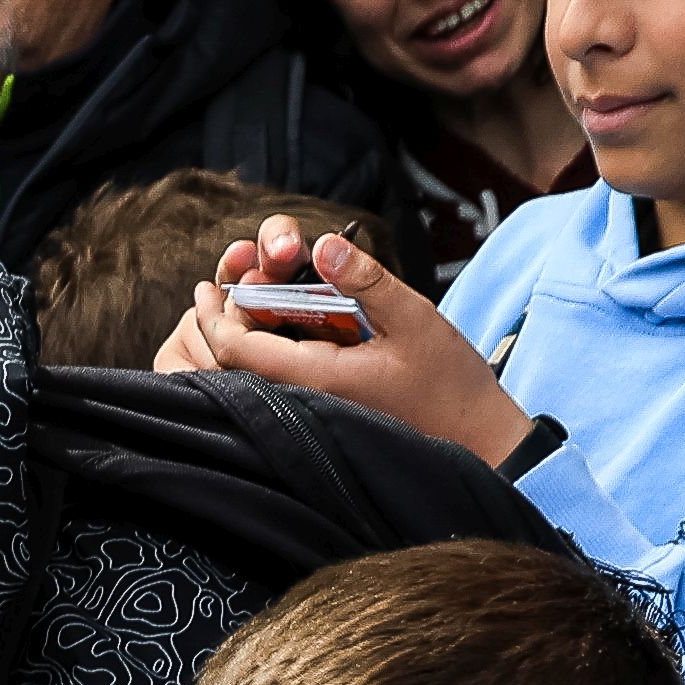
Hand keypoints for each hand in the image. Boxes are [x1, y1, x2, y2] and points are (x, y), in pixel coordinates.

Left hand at [170, 224, 528, 463]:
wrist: (477, 441)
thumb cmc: (450, 382)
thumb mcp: (414, 317)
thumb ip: (366, 280)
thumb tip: (322, 243)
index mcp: (318, 378)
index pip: (240, 351)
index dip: (215, 318)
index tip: (207, 286)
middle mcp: (305, 401)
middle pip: (238, 366)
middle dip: (224, 324)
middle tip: (221, 285)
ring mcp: (313, 411)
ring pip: (259, 375)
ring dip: (248, 336)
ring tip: (249, 298)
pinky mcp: (326, 413)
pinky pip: (283, 382)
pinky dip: (273, 351)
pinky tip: (283, 326)